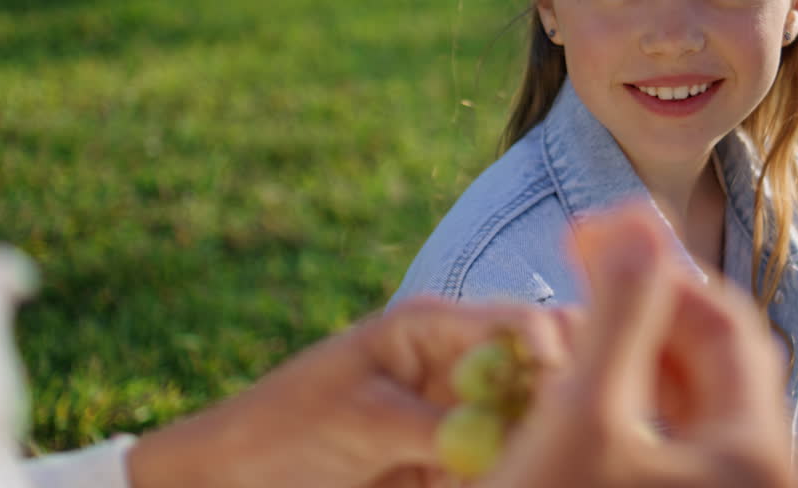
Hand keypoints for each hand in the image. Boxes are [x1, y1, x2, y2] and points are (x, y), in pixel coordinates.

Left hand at [126, 297, 566, 487]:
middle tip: (557, 440)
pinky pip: (498, 469)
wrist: (229, 484)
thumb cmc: (281, 431)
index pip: (521, 325)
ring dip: (533, 448)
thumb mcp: (363, 421)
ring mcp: (459, 420)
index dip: (555, 355)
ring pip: (528, 429)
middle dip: (557, 406)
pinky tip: (495, 481)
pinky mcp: (451, 468)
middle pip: (541, 376)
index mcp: (432, 329)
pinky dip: (505, 476)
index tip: (568, 397)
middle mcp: (457, 369)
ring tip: (510, 469)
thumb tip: (511, 437)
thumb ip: (440, 424)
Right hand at [481, 204, 797, 487]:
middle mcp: (756, 481)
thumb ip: (620, 312)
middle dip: (645, 302)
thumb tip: (638, 220)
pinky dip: (626, 402)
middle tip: (578, 260)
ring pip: (686, 402)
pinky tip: (574, 390)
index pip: (721, 321)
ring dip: (632, 349)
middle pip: (710, 360)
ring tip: (568, 323)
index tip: (587, 232)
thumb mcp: (584, 419)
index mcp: (753, 454)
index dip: (658, 263)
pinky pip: (668, 443)